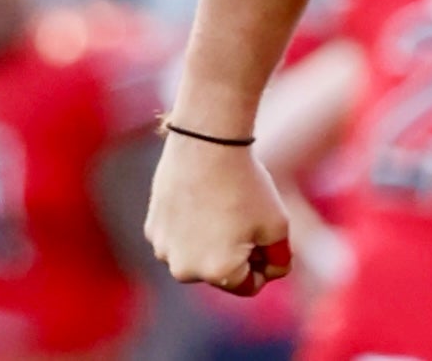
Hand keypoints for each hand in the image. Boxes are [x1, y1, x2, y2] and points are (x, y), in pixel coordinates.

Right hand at [144, 135, 290, 296]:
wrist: (206, 145)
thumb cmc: (246, 186)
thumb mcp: (278, 225)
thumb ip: (279, 258)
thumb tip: (271, 272)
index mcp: (218, 273)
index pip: (250, 286)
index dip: (265, 263)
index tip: (268, 237)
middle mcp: (185, 270)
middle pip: (222, 272)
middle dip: (237, 253)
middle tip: (247, 217)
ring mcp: (164, 250)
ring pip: (199, 255)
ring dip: (213, 241)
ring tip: (224, 205)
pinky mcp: (153, 230)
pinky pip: (180, 237)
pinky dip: (192, 226)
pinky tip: (202, 198)